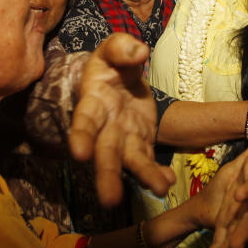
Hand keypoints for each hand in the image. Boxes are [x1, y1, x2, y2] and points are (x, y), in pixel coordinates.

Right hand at [69, 33, 174, 207]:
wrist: (119, 77)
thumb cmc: (111, 62)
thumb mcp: (114, 48)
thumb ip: (122, 47)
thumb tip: (138, 51)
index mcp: (93, 103)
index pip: (84, 121)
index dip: (81, 137)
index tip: (79, 153)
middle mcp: (105, 127)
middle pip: (106, 153)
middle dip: (108, 175)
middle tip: (109, 200)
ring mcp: (124, 137)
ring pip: (131, 161)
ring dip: (143, 176)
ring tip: (160, 189)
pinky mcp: (141, 142)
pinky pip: (148, 159)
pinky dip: (157, 172)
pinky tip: (168, 181)